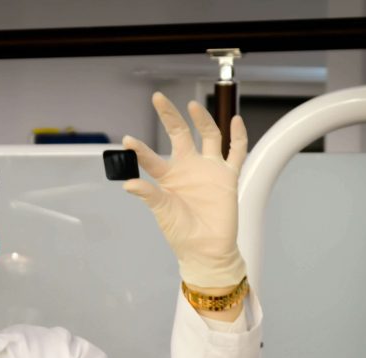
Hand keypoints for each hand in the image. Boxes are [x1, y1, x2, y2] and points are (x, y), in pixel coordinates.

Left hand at [121, 91, 248, 287]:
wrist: (207, 249)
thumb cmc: (182, 233)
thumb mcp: (162, 212)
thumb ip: (149, 195)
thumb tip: (128, 184)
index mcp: (168, 177)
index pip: (151, 158)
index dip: (140, 149)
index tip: (127, 140)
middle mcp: (188, 168)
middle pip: (180, 134)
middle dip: (170, 116)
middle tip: (158, 98)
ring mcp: (209, 169)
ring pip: (208, 136)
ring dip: (202, 120)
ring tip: (192, 106)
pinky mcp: (228, 176)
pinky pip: (236, 152)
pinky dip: (238, 136)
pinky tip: (235, 119)